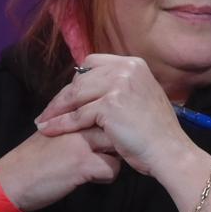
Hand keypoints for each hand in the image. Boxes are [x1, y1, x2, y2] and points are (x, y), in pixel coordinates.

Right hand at [0, 126, 121, 211]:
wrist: (8, 182)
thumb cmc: (30, 161)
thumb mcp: (52, 132)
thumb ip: (73, 123)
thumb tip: (102, 122)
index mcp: (68, 115)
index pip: (104, 109)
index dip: (112, 125)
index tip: (111, 135)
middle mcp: (77, 124)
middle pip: (116, 127)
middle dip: (117, 142)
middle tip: (106, 154)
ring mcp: (81, 143)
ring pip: (118, 146)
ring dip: (112, 159)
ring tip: (95, 166)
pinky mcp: (82, 163)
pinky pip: (113, 169)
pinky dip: (105, 177)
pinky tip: (89, 178)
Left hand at [35, 54, 191, 176]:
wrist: (168, 149)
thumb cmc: (157, 130)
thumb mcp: (143, 96)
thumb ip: (122, 86)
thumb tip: (96, 86)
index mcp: (134, 64)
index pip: (94, 62)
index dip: (77, 79)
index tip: (67, 96)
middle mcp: (126, 69)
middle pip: (80, 78)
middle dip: (62, 97)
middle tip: (47, 112)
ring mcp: (118, 85)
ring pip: (75, 95)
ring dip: (55, 110)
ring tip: (42, 122)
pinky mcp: (109, 105)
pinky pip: (77, 115)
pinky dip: (60, 124)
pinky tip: (49, 131)